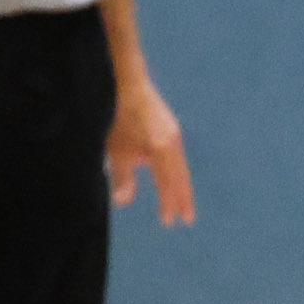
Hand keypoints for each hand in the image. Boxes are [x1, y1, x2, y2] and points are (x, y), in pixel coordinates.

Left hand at [107, 76, 195, 224]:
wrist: (125, 82)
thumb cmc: (117, 117)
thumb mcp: (115, 150)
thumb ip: (121, 177)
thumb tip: (123, 202)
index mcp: (162, 150)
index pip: (167, 184)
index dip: (168, 203)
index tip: (169, 222)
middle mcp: (173, 142)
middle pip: (180, 176)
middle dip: (182, 197)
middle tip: (187, 218)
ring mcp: (172, 132)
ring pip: (179, 165)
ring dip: (179, 184)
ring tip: (180, 199)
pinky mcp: (167, 125)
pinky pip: (174, 154)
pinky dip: (174, 169)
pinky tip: (168, 172)